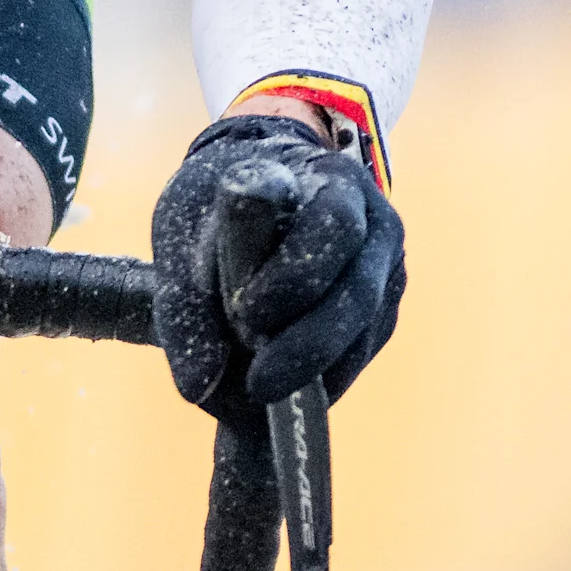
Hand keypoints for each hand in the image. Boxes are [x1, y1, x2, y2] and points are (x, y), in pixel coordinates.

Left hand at [147, 111, 404, 415]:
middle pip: (359, 294)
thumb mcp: (185, 232)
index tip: (247, 314)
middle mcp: (376, 225)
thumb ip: (185, 303)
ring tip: (261, 389)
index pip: (335, 226)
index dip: (294, 277)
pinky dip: (323, 376)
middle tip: (258, 385)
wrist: (259, 194)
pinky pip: (360, 353)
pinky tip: (285, 385)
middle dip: (308, 346)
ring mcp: (386, 271)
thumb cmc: (219, 206)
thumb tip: (198, 387)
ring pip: (363, 334)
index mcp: (333, 181)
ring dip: (314, 370)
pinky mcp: (382, 310)